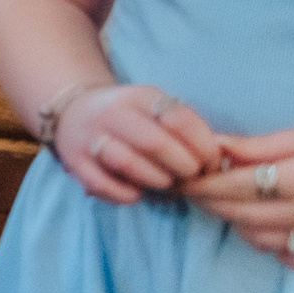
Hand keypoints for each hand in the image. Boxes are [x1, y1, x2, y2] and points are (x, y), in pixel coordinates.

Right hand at [51, 85, 227, 203]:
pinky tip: (138, 194)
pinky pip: (104, 185)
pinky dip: (127, 195)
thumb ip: (184, 129)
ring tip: (166, 184)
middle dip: (183, 168)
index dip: (204, 147)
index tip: (212, 164)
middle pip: (156, 143)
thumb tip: (219, 162)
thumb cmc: (131, 118)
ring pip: (128, 163)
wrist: (74, 113)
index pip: (180, 120)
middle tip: (192, 178)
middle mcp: (113, 114)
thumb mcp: (155, 108)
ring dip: (156, 180)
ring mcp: (91, 138)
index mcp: (140, 97)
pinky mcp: (76, 162)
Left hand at [183, 127, 293, 264]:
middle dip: (211, 202)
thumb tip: (220, 147)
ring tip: (217, 202)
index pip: (245, 183)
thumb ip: (266, 145)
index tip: (187, 176)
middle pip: (246, 213)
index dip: (210, 181)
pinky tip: (254, 221)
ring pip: (259, 236)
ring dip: (232, 220)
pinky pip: (281, 253)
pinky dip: (260, 238)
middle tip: (190, 190)